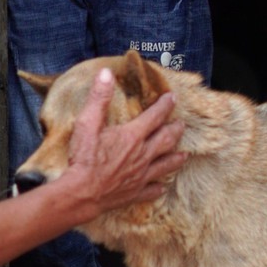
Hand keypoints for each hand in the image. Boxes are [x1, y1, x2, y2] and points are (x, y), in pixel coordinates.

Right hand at [66, 69, 184, 212]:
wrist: (82, 193)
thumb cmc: (84, 158)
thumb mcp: (87, 123)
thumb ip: (99, 98)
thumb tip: (106, 74)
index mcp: (132, 136)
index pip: (155, 116)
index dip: (165, 105)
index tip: (173, 97)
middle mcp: (142, 155)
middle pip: (165, 140)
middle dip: (175, 131)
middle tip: (182, 125)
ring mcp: (140, 176)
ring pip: (164, 165)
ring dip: (175, 159)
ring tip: (184, 156)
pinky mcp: (134, 193)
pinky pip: (151, 191)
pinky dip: (157, 189)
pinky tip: (161, 188)